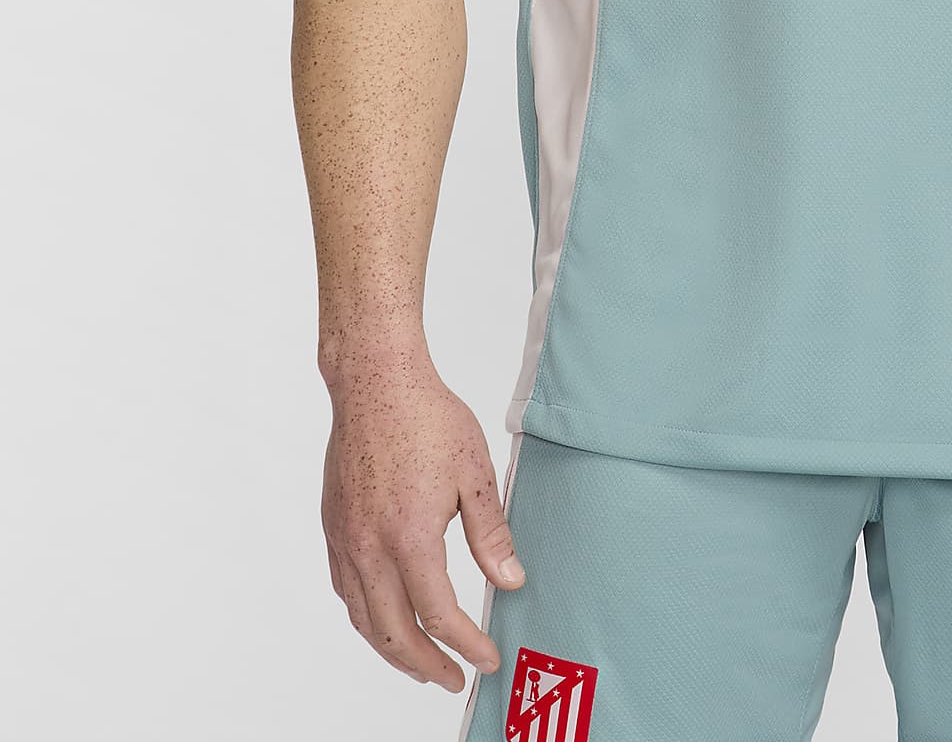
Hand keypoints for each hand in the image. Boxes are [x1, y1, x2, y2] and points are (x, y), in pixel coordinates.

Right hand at [321, 346, 525, 690]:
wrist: (375, 380)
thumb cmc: (427, 416)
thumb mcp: (475, 473)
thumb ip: (491, 534)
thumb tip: (511, 580)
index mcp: (409, 538)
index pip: (440, 615)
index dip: (466, 645)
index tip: (486, 660)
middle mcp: (369, 548)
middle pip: (394, 633)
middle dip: (425, 665)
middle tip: (452, 678)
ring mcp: (345, 540)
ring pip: (363, 618)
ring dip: (392, 649)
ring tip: (420, 661)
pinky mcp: (333, 526)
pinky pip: (345, 590)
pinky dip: (366, 616)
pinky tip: (384, 615)